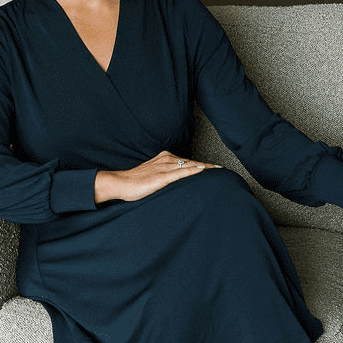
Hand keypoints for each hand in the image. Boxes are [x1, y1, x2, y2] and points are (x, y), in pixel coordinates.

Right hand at [95, 151, 217, 203]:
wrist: (120, 183)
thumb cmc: (135, 183)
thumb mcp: (153, 177)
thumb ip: (165, 176)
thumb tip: (177, 184)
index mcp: (165, 158)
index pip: (188, 161)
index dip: (202, 165)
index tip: (215, 168)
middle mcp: (166, 159)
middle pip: (192, 162)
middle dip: (208, 166)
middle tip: (222, 170)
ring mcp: (164, 167)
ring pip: (190, 166)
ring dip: (205, 168)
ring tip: (218, 171)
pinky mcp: (162, 176)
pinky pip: (182, 173)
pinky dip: (193, 171)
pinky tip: (203, 171)